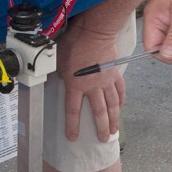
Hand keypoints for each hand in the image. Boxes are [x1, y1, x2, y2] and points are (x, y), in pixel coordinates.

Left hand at [55, 23, 126, 141]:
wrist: (95, 31)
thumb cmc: (74, 41)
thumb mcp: (58, 59)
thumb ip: (58, 72)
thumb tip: (50, 77)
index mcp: (76, 84)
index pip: (72, 110)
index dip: (72, 126)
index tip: (73, 137)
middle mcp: (92, 86)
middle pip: (98, 112)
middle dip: (101, 128)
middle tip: (103, 139)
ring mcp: (106, 81)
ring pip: (112, 105)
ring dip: (114, 119)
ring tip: (114, 130)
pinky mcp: (115, 73)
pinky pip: (120, 90)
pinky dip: (121, 100)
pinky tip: (121, 108)